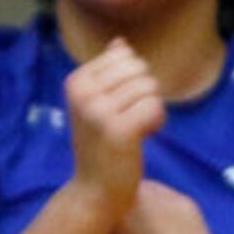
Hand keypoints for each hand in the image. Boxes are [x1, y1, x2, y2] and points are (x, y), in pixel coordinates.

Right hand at [62, 37, 163, 216]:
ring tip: (135, 130)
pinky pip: (155, 107)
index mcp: (76, 80)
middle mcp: (84, 93)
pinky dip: (156, 122)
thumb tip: (119, 42)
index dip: (132, 80)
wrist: (95, 190)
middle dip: (145, 92)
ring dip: (151, 109)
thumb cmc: (101, 144)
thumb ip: (108, 71)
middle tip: (130, 118)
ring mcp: (99, 111)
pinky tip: (143, 137)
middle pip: (140, 69)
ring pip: (150, 88)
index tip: (119, 105)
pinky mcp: (119, 130)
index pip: (125, 56)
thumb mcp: (97, 103)